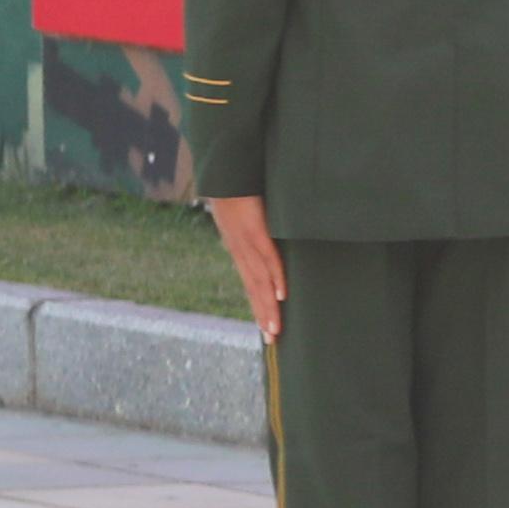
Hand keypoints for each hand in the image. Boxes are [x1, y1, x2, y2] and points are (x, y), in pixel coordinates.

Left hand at [208, 191, 286, 340]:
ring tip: (275, 328)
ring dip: (268, 306)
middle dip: (263, 315)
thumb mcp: (246, 214)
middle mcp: (239, 249)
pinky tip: (282, 295)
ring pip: (259, 280)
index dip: (258, 305)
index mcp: (238, 247)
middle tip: (272, 339)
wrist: (227, 168)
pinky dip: (275, 277)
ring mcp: (246, 240)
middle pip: (253, 288)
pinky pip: (268, 257)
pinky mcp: (255, 228)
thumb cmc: (240, 188)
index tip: (266, 326)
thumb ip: (257, 230)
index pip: (250, 283)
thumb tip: (270, 239)